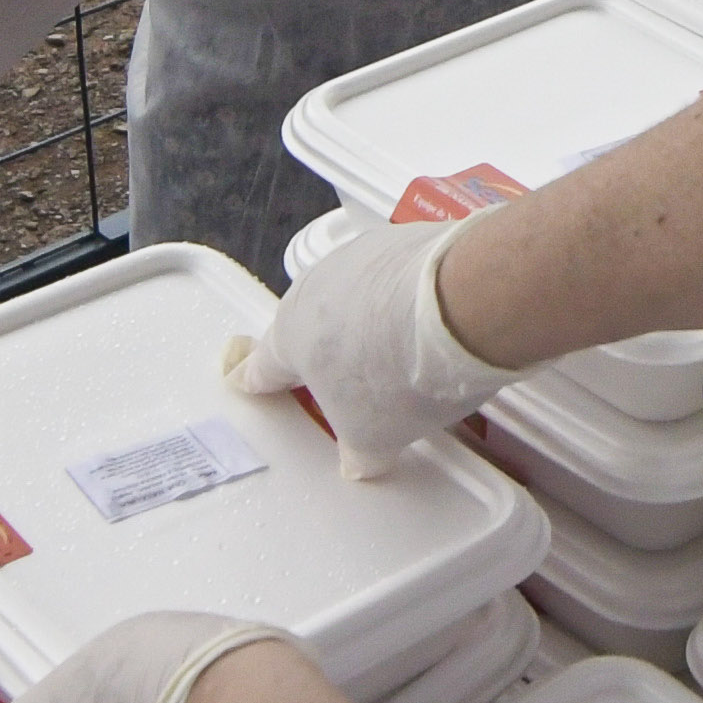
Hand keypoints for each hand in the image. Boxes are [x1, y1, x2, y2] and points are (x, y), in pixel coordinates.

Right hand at [229, 214, 510, 480]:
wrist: (458, 306)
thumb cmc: (394, 378)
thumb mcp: (374, 437)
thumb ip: (359, 452)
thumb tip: (360, 462)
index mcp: (291, 338)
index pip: (263, 366)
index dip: (257, 378)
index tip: (244, 378)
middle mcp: (314, 288)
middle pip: (312, 325)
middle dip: (330, 351)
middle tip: (354, 377)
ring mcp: (358, 257)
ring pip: (353, 295)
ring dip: (370, 319)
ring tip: (405, 350)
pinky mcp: (402, 239)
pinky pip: (394, 276)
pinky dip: (405, 296)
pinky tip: (431, 319)